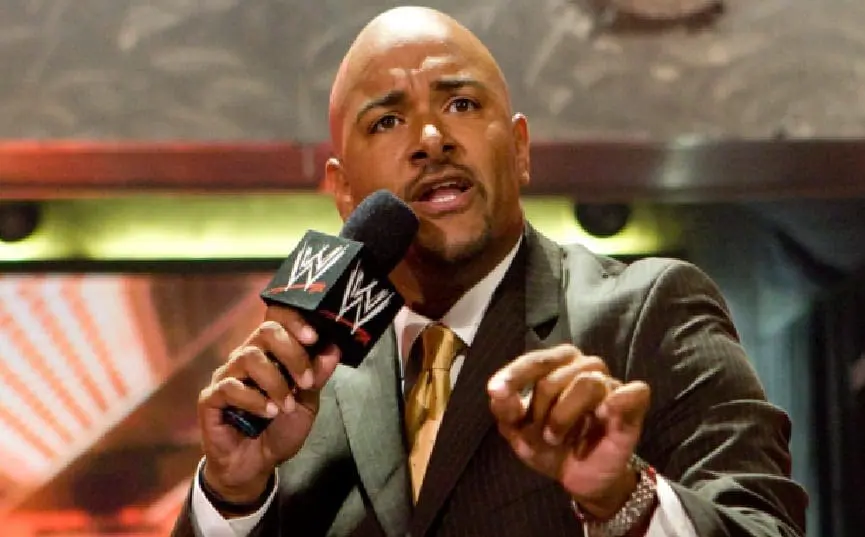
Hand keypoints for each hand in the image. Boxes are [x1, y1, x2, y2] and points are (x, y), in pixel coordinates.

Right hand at [198, 305, 340, 505]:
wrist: (256, 465)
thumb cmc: (280, 429)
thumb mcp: (307, 403)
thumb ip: (317, 375)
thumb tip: (335, 347)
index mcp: (270, 353)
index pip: (278, 320)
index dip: (295, 322)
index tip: (314, 337)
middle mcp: (246, 357)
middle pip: (265, 332)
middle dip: (291, 353)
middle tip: (304, 381)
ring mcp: (226, 376)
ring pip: (249, 357)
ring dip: (275, 382)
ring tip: (285, 406)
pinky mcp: (210, 398)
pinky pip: (230, 387)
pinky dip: (254, 400)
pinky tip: (267, 413)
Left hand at [487, 344, 650, 518]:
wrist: (579, 477)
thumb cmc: (548, 444)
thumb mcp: (517, 430)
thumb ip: (505, 408)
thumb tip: (497, 392)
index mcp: (556, 364)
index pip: (535, 361)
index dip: (515, 376)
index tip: (496, 391)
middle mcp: (585, 366)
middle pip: (554, 378)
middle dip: (539, 411)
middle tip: (542, 436)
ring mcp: (610, 383)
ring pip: (586, 384)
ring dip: (564, 418)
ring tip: (558, 438)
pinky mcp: (633, 404)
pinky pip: (634, 391)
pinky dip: (620, 401)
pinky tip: (605, 413)